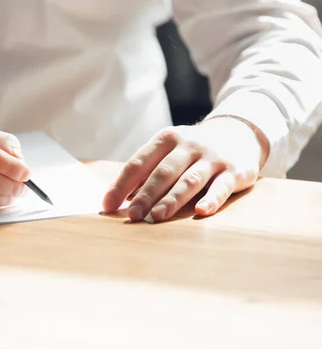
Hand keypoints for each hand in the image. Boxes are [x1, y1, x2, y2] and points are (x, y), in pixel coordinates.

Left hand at [102, 117, 269, 221]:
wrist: (240, 132)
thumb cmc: (192, 150)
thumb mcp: (168, 151)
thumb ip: (146, 172)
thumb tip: (117, 197)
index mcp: (166, 139)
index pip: (138, 162)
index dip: (121, 184)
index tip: (107, 206)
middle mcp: (188, 146)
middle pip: (163, 172)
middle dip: (145, 195)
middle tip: (132, 215)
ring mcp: (212, 158)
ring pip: (189, 180)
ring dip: (172, 199)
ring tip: (157, 216)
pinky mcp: (235, 171)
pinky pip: (222, 187)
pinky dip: (212, 199)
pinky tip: (201, 211)